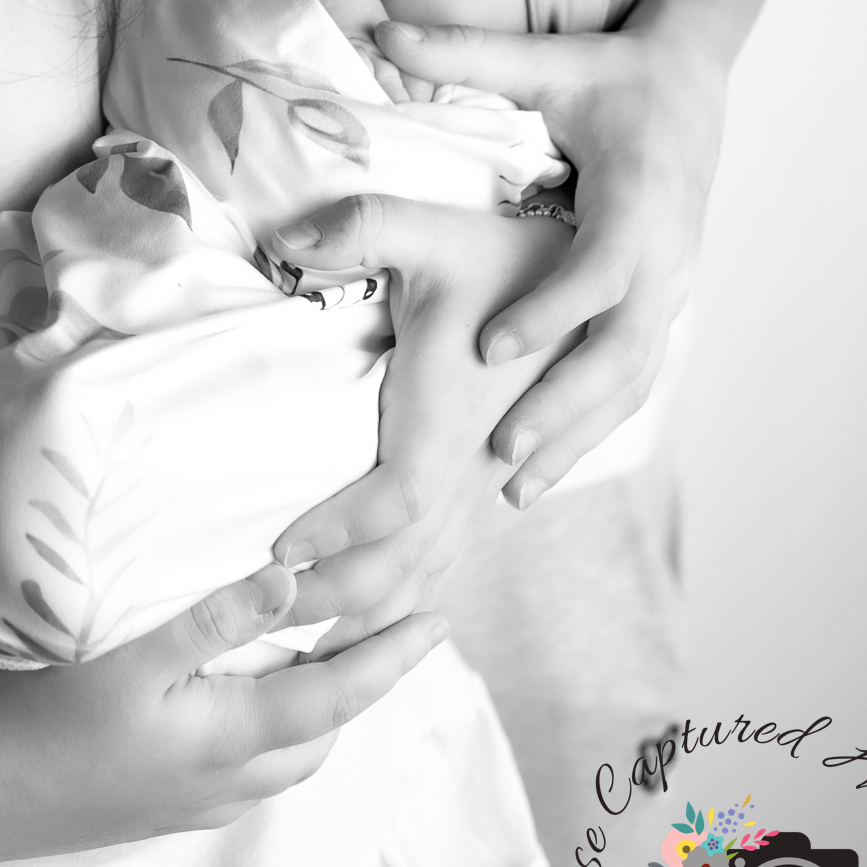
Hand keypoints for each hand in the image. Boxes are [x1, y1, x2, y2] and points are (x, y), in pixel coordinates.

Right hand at [0, 567, 447, 862]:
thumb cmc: (42, 713)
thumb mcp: (127, 653)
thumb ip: (212, 616)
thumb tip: (295, 581)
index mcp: (226, 739)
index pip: (336, 698)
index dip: (391, 658)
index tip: (438, 621)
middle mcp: (222, 783)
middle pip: (321, 737)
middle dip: (364, 686)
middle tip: (389, 630)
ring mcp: (189, 804)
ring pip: (285, 761)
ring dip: (320, 713)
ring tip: (331, 657)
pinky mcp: (158, 809)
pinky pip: (248, 774)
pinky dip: (275, 734)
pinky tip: (249, 704)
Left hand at [267, 196, 577, 633]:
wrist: (598, 276)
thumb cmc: (505, 253)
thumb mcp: (428, 227)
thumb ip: (359, 226)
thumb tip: (285, 237)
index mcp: (456, 411)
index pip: (398, 500)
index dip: (340, 531)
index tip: (280, 547)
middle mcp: (480, 459)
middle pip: (410, 557)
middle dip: (340, 593)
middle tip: (269, 614)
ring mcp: (494, 475)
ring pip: (434, 566)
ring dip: (374, 607)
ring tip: (308, 641)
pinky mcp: (498, 477)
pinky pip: (455, 551)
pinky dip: (414, 592)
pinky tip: (380, 624)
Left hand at [371, 14, 720, 500]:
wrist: (695, 77)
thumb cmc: (614, 70)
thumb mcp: (546, 60)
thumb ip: (464, 52)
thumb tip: (380, 28)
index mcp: (640, 195)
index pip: (599, 271)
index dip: (547, 313)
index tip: (488, 350)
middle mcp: (668, 251)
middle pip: (626, 347)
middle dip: (565, 405)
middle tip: (498, 453)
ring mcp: (676, 284)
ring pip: (636, 377)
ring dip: (580, 433)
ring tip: (515, 487)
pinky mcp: (667, 301)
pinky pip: (637, 375)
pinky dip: (596, 422)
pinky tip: (547, 465)